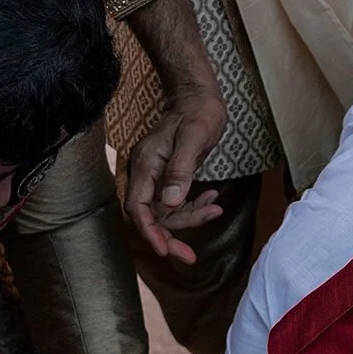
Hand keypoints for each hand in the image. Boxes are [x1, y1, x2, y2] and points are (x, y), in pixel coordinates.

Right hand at [124, 82, 226, 263]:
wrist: (200, 97)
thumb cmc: (198, 113)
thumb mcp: (193, 138)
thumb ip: (180, 171)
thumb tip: (170, 202)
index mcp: (145, 165)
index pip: (137, 207)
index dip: (149, 231)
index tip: (165, 250)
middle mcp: (146, 173)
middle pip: (150, 216)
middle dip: (170, 235)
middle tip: (191, 256)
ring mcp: (157, 176)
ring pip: (166, 212)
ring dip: (189, 217)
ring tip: (215, 210)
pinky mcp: (169, 177)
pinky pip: (176, 202)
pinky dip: (193, 206)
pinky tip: (212, 202)